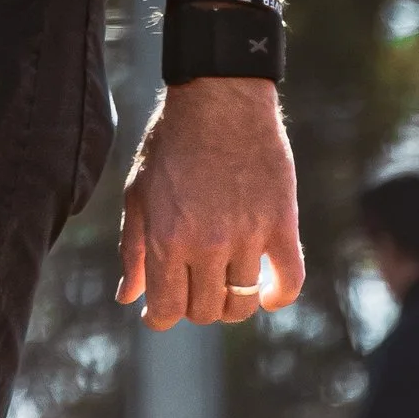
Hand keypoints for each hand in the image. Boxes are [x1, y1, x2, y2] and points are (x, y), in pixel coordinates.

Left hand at [118, 80, 303, 328]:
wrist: (219, 99)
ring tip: (225, 285)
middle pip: (205, 311)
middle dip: (194, 308)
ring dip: (232, 303)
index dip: (160, 318)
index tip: (160, 312)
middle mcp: (207, 243)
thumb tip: (128, 298)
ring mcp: (248, 236)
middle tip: (193, 289)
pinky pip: (290, 279)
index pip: (167, 309)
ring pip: (242, 302)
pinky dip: (279, 295)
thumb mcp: (139, 193)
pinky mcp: (282, 223)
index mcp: (166, 238)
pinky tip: (268, 294)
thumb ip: (133, 249)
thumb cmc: (171, 143)